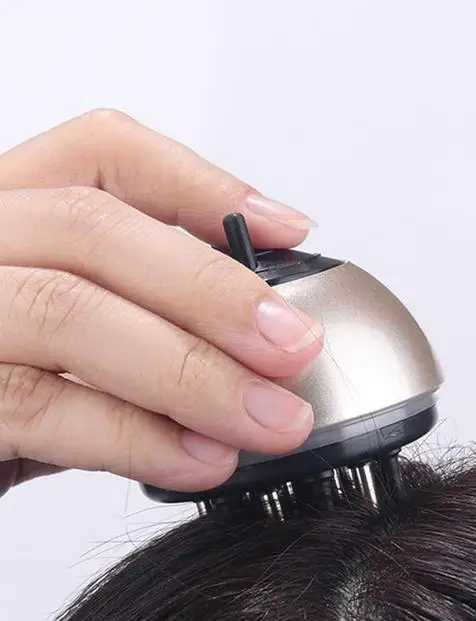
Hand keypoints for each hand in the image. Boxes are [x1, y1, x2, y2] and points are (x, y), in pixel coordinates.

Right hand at [0, 109, 322, 498]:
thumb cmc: (6, 399)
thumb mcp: (74, 347)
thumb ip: (145, 326)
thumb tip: (265, 343)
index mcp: (11, 221)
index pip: (98, 153)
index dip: (201, 185)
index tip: (287, 234)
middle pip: (91, 227)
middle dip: (214, 291)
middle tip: (295, 347)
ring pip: (71, 312)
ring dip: (195, 375)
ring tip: (270, 419)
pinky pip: (45, 407)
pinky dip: (140, 438)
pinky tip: (203, 460)